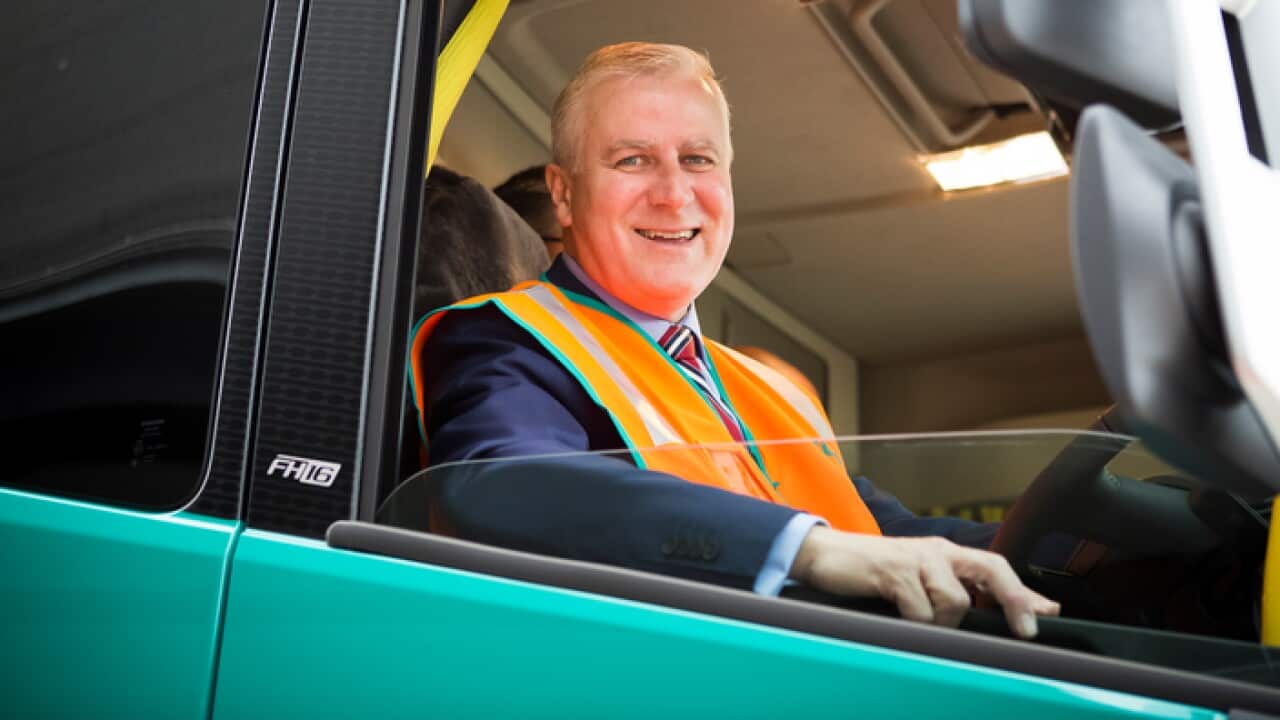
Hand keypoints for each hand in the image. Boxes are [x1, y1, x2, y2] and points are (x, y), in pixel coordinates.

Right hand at [789, 526, 1058, 637]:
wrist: (827, 555)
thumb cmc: (873, 574)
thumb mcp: (917, 582)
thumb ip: (950, 593)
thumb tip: (989, 618)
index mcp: (946, 554)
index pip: (996, 567)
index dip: (1023, 592)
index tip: (1049, 612)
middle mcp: (937, 551)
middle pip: (992, 569)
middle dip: (1014, 600)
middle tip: (1026, 630)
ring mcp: (916, 559)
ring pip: (955, 600)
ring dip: (943, 622)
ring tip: (918, 621)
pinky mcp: (894, 571)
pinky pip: (921, 608)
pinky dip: (916, 622)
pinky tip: (899, 617)